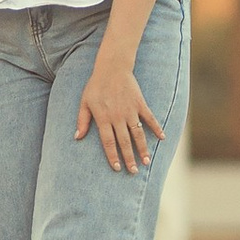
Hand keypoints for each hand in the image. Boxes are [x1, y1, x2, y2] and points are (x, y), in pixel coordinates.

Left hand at [74, 54, 164, 175]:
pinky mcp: (140, 104)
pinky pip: (150, 118)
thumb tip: (77, 138)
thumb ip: (82, 120)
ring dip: (143, 149)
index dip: (113, 156)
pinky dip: (156, 128)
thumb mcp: (84, 102)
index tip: (117, 168)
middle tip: (133, 172)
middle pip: (124, 142)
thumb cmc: (95, 86)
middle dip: (129, 158)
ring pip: (138, 134)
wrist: (112, 68)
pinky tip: (162, 138)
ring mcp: (130, 111)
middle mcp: (118, 117)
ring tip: (146, 162)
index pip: (108, 142)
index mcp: (104, 118)